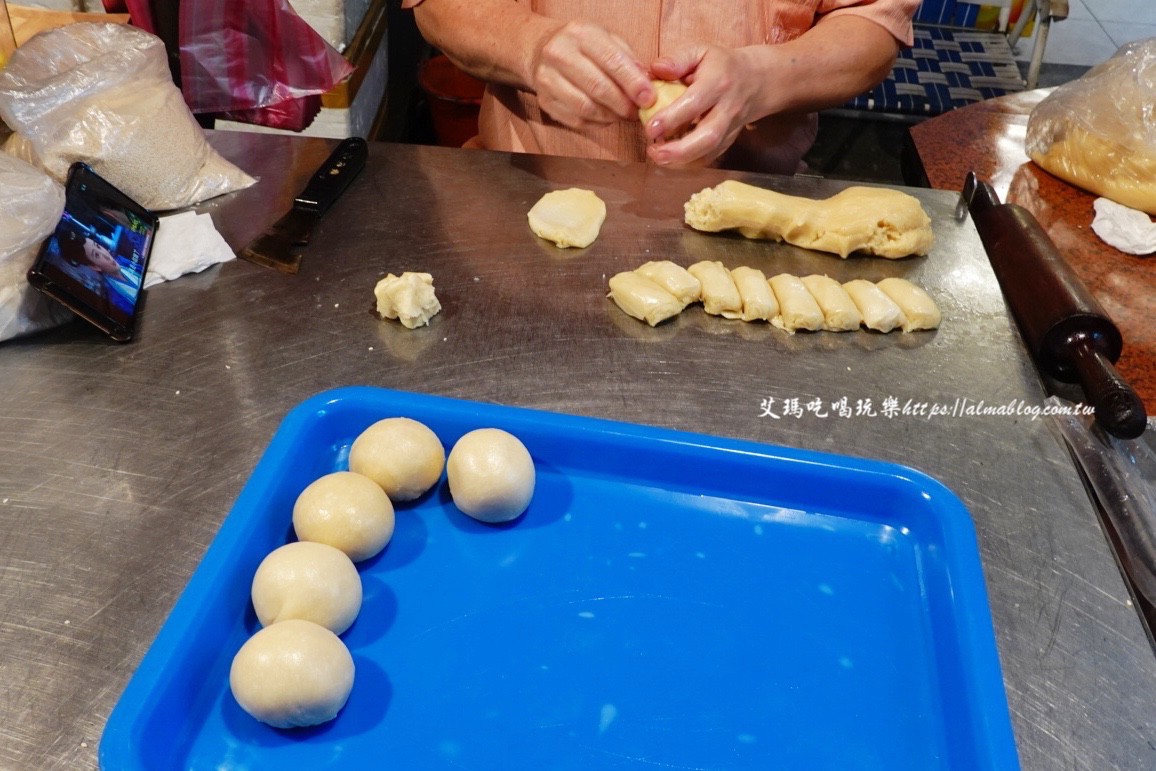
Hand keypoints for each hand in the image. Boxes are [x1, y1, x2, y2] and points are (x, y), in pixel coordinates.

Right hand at [530, 20, 654, 128]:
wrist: (538, 49)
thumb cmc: (581, 46)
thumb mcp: (606, 39)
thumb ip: (628, 59)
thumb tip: (647, 84)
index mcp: (581, 34)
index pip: (612, 61)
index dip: (634, 83)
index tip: (649, 99)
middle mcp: (560, 53)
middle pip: (599, 88)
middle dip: (624, 105)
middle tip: (637, 112)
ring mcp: (548, 78)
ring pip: (587, 108)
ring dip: (611, 117)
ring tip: (622, 115)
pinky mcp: (544, 101)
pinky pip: (576, 120)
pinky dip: (596, 124)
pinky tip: (605, 118)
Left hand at [644, 44, 768, 166]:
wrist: (755, 80)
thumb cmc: (721, 64)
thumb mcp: (701, 51)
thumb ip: (677, 60)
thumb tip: (655, 70)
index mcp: (718, 82)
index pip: (695, 103)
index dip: (672, 118)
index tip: (650, 128)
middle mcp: (727, 108)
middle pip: (708, 136)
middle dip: (679, 150)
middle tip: (654, 152)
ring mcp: (731, 127)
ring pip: (710, 150)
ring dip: (683, 160)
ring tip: (658, 157)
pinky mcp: (729, 140)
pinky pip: (711, 156)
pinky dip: (690, 163)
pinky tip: (672, 160)